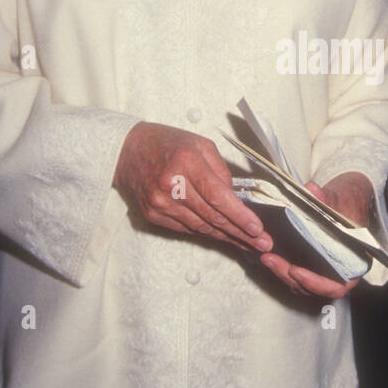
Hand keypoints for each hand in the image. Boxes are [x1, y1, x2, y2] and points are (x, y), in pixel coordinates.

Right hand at [113, 122, 272, 252]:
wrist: (125, 151)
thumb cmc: (166, 143)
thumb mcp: (199, 143)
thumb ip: (220, 170)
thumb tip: (234, 196)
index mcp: (185, 162)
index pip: (217, 196)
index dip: (239, 215)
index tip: (257, 228)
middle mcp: (171, 185)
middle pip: (211, 216)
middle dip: (240, 233)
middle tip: (262, 244)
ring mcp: (160, 203)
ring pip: (200, 227)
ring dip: (226, 237)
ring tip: (248, 244)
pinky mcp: (153, 215)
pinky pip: (186, 229)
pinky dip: (206, 233)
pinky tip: (223, 237)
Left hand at [258, 173, 372, 298]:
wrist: (342, 204)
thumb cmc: (345, 206)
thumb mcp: (338, 201)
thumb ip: (325, 198)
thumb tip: (311, 189)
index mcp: (354, 263)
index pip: (338, 286)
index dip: (317, 283)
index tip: (297, 271)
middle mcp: (339, 273)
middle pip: (314, 289)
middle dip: (290, 277)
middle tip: (272, 260)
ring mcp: (322, 273)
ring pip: (301, 285)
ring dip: (282, 273)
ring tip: (266, 257)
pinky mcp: (308, 268)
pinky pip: (295, 276)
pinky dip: (282, 269)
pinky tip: (268, 256)